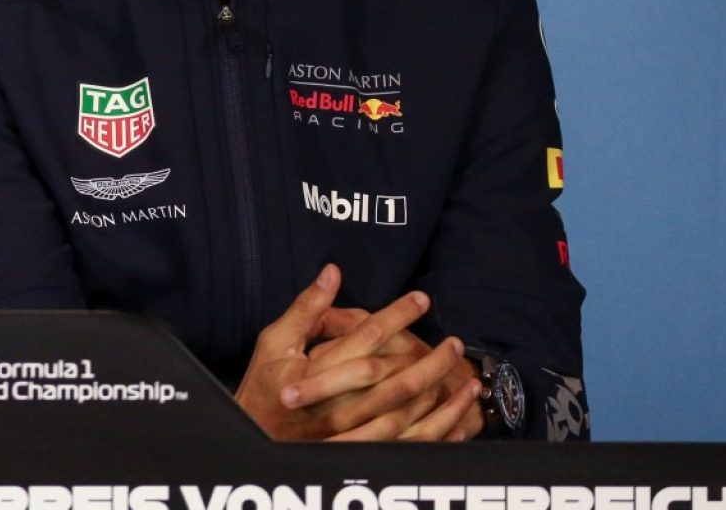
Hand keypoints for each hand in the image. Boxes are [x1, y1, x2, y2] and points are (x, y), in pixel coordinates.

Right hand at [235, 265, 478, 440]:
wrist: (260, 438)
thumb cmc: (265, 385)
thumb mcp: (274, 341)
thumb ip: (306, 308)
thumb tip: (332, 272)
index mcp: (316, 372)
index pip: (366, 337)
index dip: (397, 315)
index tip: (422, 298)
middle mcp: (337, 405)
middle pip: (396, 379)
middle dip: (431, 359)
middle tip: (455, 342)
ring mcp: (352, 433)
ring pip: (408, 415)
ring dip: (441, 396)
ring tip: (465, 376)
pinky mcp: (363, 451)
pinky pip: (408, 443)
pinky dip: (436, 430)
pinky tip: (457, 418)